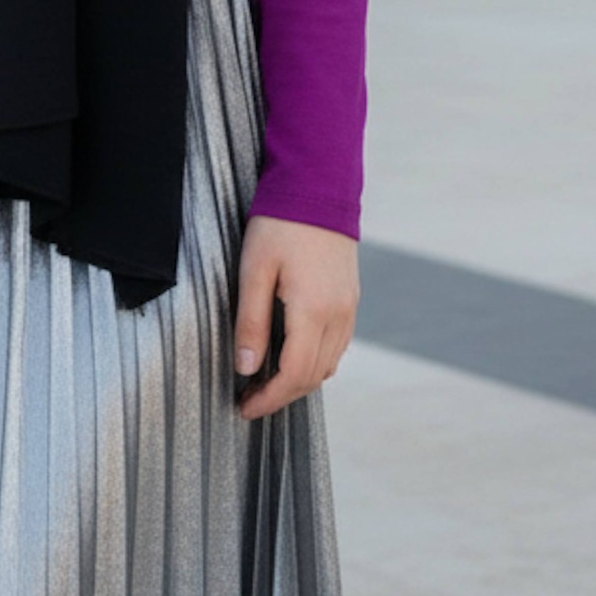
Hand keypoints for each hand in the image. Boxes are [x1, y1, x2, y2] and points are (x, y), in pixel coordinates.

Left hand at [232, 216, 357, 420]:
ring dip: (300, 379)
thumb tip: (245, 369)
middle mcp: (338, 316)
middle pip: (314, 377)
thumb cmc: (280, 224)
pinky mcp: (351, 297)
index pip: (294, 376)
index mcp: (313, 311)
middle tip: (249, 398)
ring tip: (266, 379)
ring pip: (329, 364)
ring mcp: (349, 307)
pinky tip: (291, 352)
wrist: (318, 186)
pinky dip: (315, 359)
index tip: (244, 408)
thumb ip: (251, 322)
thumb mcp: (254, 270)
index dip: (269, 399)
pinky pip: (337, 344)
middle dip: (282, 395)